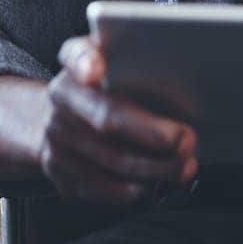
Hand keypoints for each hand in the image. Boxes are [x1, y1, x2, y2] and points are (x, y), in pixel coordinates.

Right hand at [38, 35, 199, 204]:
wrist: (57, 120)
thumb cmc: (100, 90)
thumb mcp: (109, 63)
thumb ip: (127, 54)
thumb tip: (165, 54)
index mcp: (74, 69)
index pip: (76, 57)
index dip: (85, 62)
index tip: (95, 71)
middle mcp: (59, 105)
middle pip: (106, 121)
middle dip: (151, 135)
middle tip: (186, 141)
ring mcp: (56, 143)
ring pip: (111, 162)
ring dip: (155, 169)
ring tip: (184, 167)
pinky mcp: (62, 176)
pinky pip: (103, 189)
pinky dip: (136, 189)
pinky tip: (158, 184)